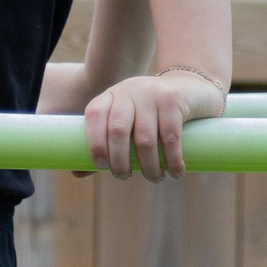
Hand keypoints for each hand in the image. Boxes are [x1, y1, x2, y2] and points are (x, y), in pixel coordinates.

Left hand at [82, 70, 224, 180]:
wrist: (190, 88)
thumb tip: (76, 172)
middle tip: (125, 177)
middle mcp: (129, 90)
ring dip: (149, 166)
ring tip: (155, 178)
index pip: (94, 115)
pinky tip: (176, 173)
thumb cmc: (151, 114)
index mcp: (111, 95)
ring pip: (144, 138)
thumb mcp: (127, 121)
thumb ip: (104, 144)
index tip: (102, 166)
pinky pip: (170, 137)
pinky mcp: (173, 100)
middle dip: (120, 161)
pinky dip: (173, 160)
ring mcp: (151, 93)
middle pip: (118, 130)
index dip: (94, 142)